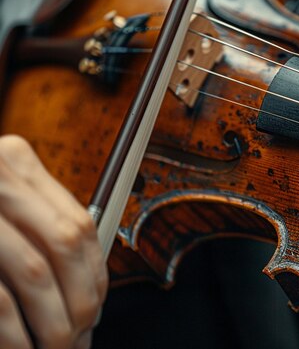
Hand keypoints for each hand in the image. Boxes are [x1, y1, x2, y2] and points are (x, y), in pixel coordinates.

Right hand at [0, 135, 106, 348]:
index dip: (94, 273)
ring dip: (52, 322)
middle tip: (80, 338)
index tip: (96, 308)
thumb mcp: (2, 208)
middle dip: (79, 300)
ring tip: (58, 348)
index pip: (80, 223)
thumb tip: (90, 289)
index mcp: (15, 161)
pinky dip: (13, 332)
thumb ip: (38, 228)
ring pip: (33, 272)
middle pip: (64, 244)